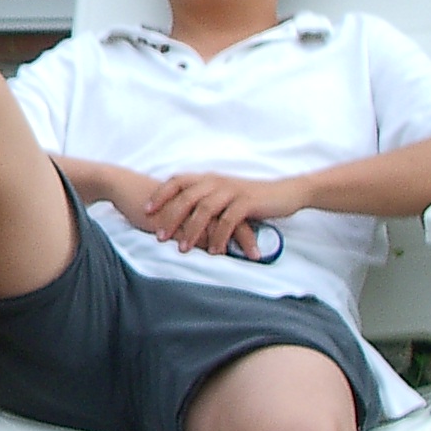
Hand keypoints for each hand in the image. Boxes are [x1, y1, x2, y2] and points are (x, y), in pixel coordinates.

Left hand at [144, 172, 306, 258]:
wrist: (286, 192)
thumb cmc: (250, 196)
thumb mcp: (223, 194)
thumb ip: (203, 199)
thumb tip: (179, 213)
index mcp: (207, 178)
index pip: (176, 181)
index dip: (160, 194)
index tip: (145, 210)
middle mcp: (216, 181)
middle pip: (185, 198)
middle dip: (170, 218)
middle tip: (159, 237)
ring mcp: (231, 191)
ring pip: (204, 210)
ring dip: (192, 231)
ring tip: (182, 249)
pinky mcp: (247, 202)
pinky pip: (228, 222)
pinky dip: (219, 237)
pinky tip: (214, 252)